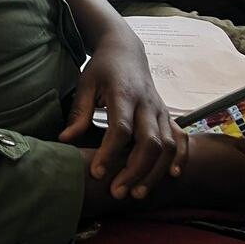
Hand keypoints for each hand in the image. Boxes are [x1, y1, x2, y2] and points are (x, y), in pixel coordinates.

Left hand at [60, 26, 186, 200]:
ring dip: (155, 172)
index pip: (120, 128)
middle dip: (134, 171)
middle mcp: (147, 103)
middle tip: (117, 192)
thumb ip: (78, 112)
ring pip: (167, 146)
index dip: (109, 152)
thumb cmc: (102, 69)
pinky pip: (180, 139)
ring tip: (137, 193)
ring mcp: (160, 109)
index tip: (96, 172)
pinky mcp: (168, 114)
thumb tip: (64, 140)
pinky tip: (172, 176)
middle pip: (149, 143)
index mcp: (123, 94)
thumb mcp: (85, 84)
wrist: (125, 50)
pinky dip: (179, 158)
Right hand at [166, 134, 244, 208]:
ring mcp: (233, 198)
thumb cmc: (199, 151)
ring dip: (236, 176)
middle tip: (232, 156)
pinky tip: (207, 173)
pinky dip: (222, 183)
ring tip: (216, 163)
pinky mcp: (218, 204)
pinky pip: (229, 192)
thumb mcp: (229, 142)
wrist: (168, 173)